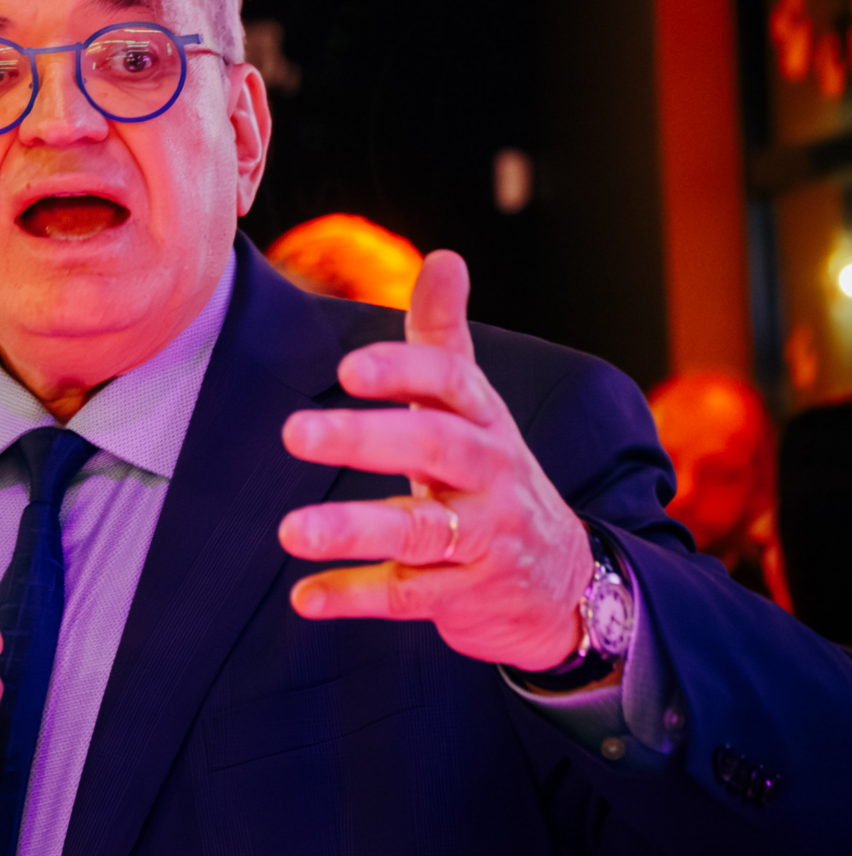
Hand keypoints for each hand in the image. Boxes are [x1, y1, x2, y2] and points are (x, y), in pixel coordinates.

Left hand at [278, 250, 591, 672]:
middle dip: (365, 439)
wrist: (564, 581)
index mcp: (485, 418)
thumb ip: (445, 337)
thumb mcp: (476, 406)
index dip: (402, 370)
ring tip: (290, 531)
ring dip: (352, 529)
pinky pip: (409, 596)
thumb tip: (445, 257)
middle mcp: (491, 473)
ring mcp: (483, 539)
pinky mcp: (467, 596)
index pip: (451, 381)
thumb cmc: (493, 474)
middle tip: (293, 433)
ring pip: (419, 531)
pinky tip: (305, 598)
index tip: (348, 368)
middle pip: (434, 447)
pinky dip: (356, 596)